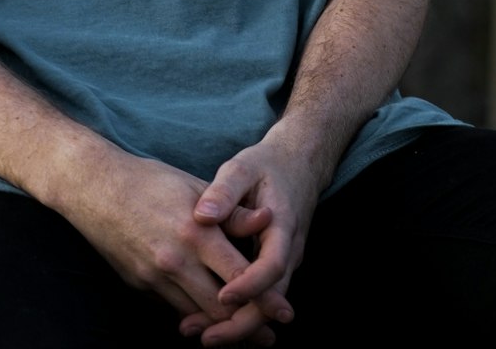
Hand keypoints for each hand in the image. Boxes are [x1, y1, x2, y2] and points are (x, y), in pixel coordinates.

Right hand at [56, 146, 280, 343]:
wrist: (94, 187)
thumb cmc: (148, 180)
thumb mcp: (193, 186)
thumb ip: (232, 212)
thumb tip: (267, 219)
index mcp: (196, 232)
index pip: (240, 276)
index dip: (266, 299)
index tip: (285, 313)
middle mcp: (176, 261)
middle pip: (221, 308)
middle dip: (248, 326)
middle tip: (269, 338)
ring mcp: (154, 277)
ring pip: (196, 316)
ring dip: (221, 328)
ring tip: (243, 334)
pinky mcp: (139, 285)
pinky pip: (172, 309)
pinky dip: (192, 316)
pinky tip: (206, 318)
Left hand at [178, 136, 319, 344]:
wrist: (299, 164)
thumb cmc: (266, 165)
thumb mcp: (243, 167)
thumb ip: (224, 190)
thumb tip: (202, 216)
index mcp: (283, 226)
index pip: (271, 266)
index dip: (248, 286)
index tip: (222, 297)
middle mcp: (288, 252)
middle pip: (270, 301)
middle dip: (239, 323)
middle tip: (202, 336)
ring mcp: (284, 262)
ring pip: (265, 304)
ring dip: (235, 323)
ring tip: (196, 332)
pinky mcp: (274, 266)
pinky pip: (260, 296)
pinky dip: (238, 310)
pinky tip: (207, 316)